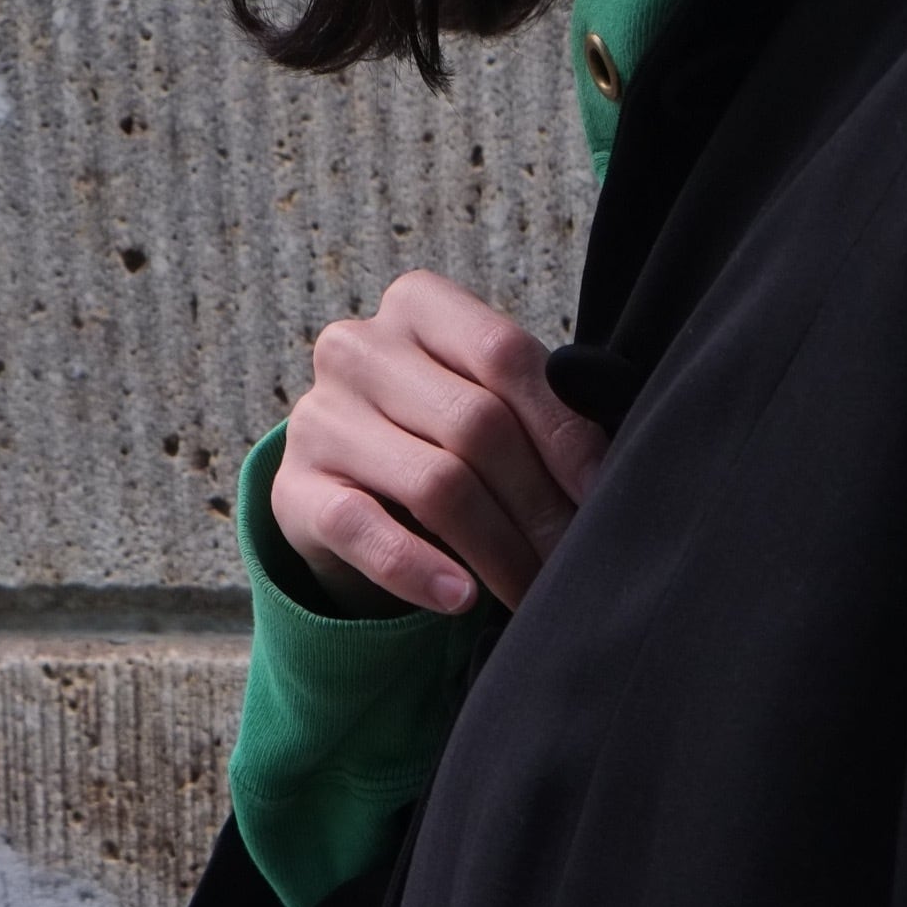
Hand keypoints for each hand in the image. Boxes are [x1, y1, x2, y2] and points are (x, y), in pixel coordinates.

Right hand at [270, 269, 607, 617]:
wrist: (345, 493)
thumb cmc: (439, 442)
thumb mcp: (486, 406)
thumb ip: (538, 410)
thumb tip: (612, 468)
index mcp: (418, 307)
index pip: (505, 355)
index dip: (564, 430)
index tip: (603, 493)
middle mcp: (360, 348)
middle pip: (477, 425)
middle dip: (540, 505)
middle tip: (577, 560)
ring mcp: (320, 416)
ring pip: (435, 484)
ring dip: (499, 551)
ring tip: (535, 593)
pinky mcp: (294, 489)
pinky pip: (364, 530)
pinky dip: (417, 570)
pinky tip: (459, 599)